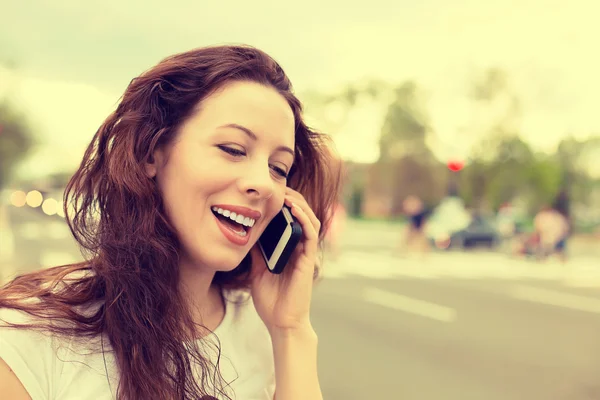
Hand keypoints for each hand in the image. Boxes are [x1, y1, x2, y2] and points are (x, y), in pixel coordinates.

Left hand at [249, 187, 320, 333]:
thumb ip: (257, 250)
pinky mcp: (309, 260)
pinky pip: (310, 234)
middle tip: (278, 187)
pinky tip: (293, 210)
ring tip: (286, 194)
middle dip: (293, 198)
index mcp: (289, 248)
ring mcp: (306, 253)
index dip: (285, 203)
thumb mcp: (258, 269)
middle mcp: (300, 248)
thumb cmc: (270, 299)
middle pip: (303, 214)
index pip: (291, 218)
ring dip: (300, 204)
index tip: (271, 191)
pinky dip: (304, 219)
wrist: (280, 322)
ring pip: (310, 220)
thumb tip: (246, 229)